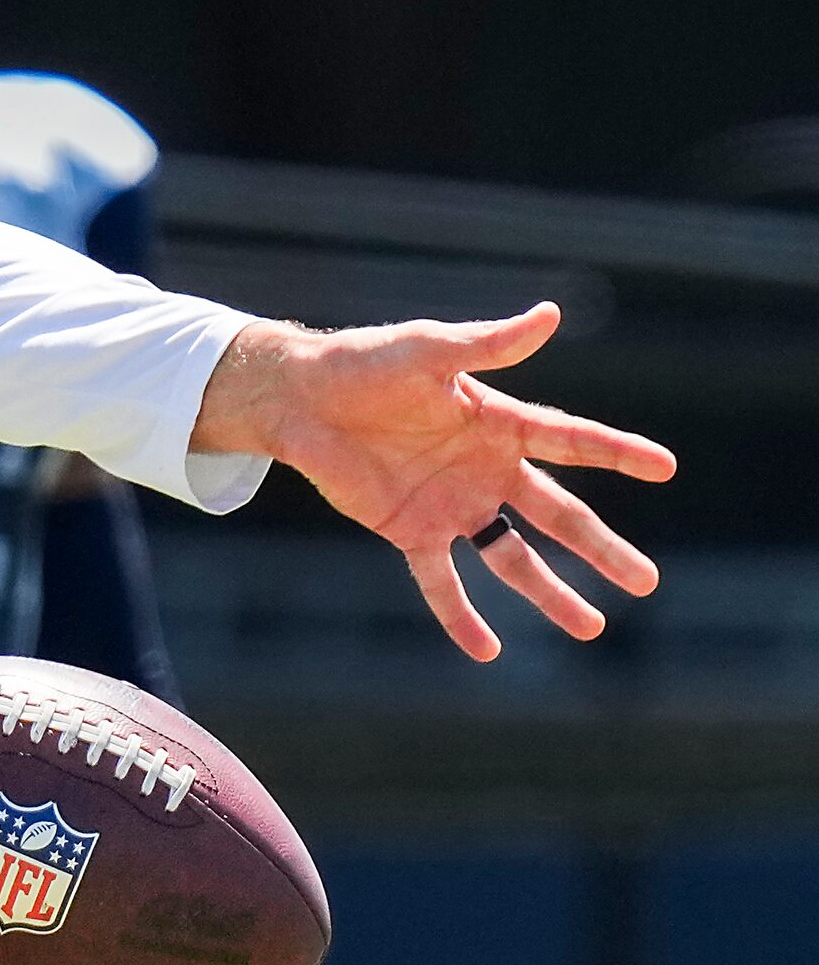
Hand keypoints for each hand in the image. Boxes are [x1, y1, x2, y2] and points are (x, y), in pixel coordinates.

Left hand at [194, 305, 674, 659]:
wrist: (299, 398)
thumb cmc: (363, 363)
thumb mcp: (429, 349)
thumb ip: (489, 344)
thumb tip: (551, 314)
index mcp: (498, 423)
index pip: (571, 441)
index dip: (617, 453)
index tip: (665, 467)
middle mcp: (485, 469)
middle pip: (557, 515)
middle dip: (601, 548)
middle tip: (647, 582)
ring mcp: (451, 504)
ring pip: (512, 557)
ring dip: (549, 593)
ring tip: (591, 628)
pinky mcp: (410, 529)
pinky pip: (442, 581)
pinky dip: (460, 615)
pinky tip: (485, 651)